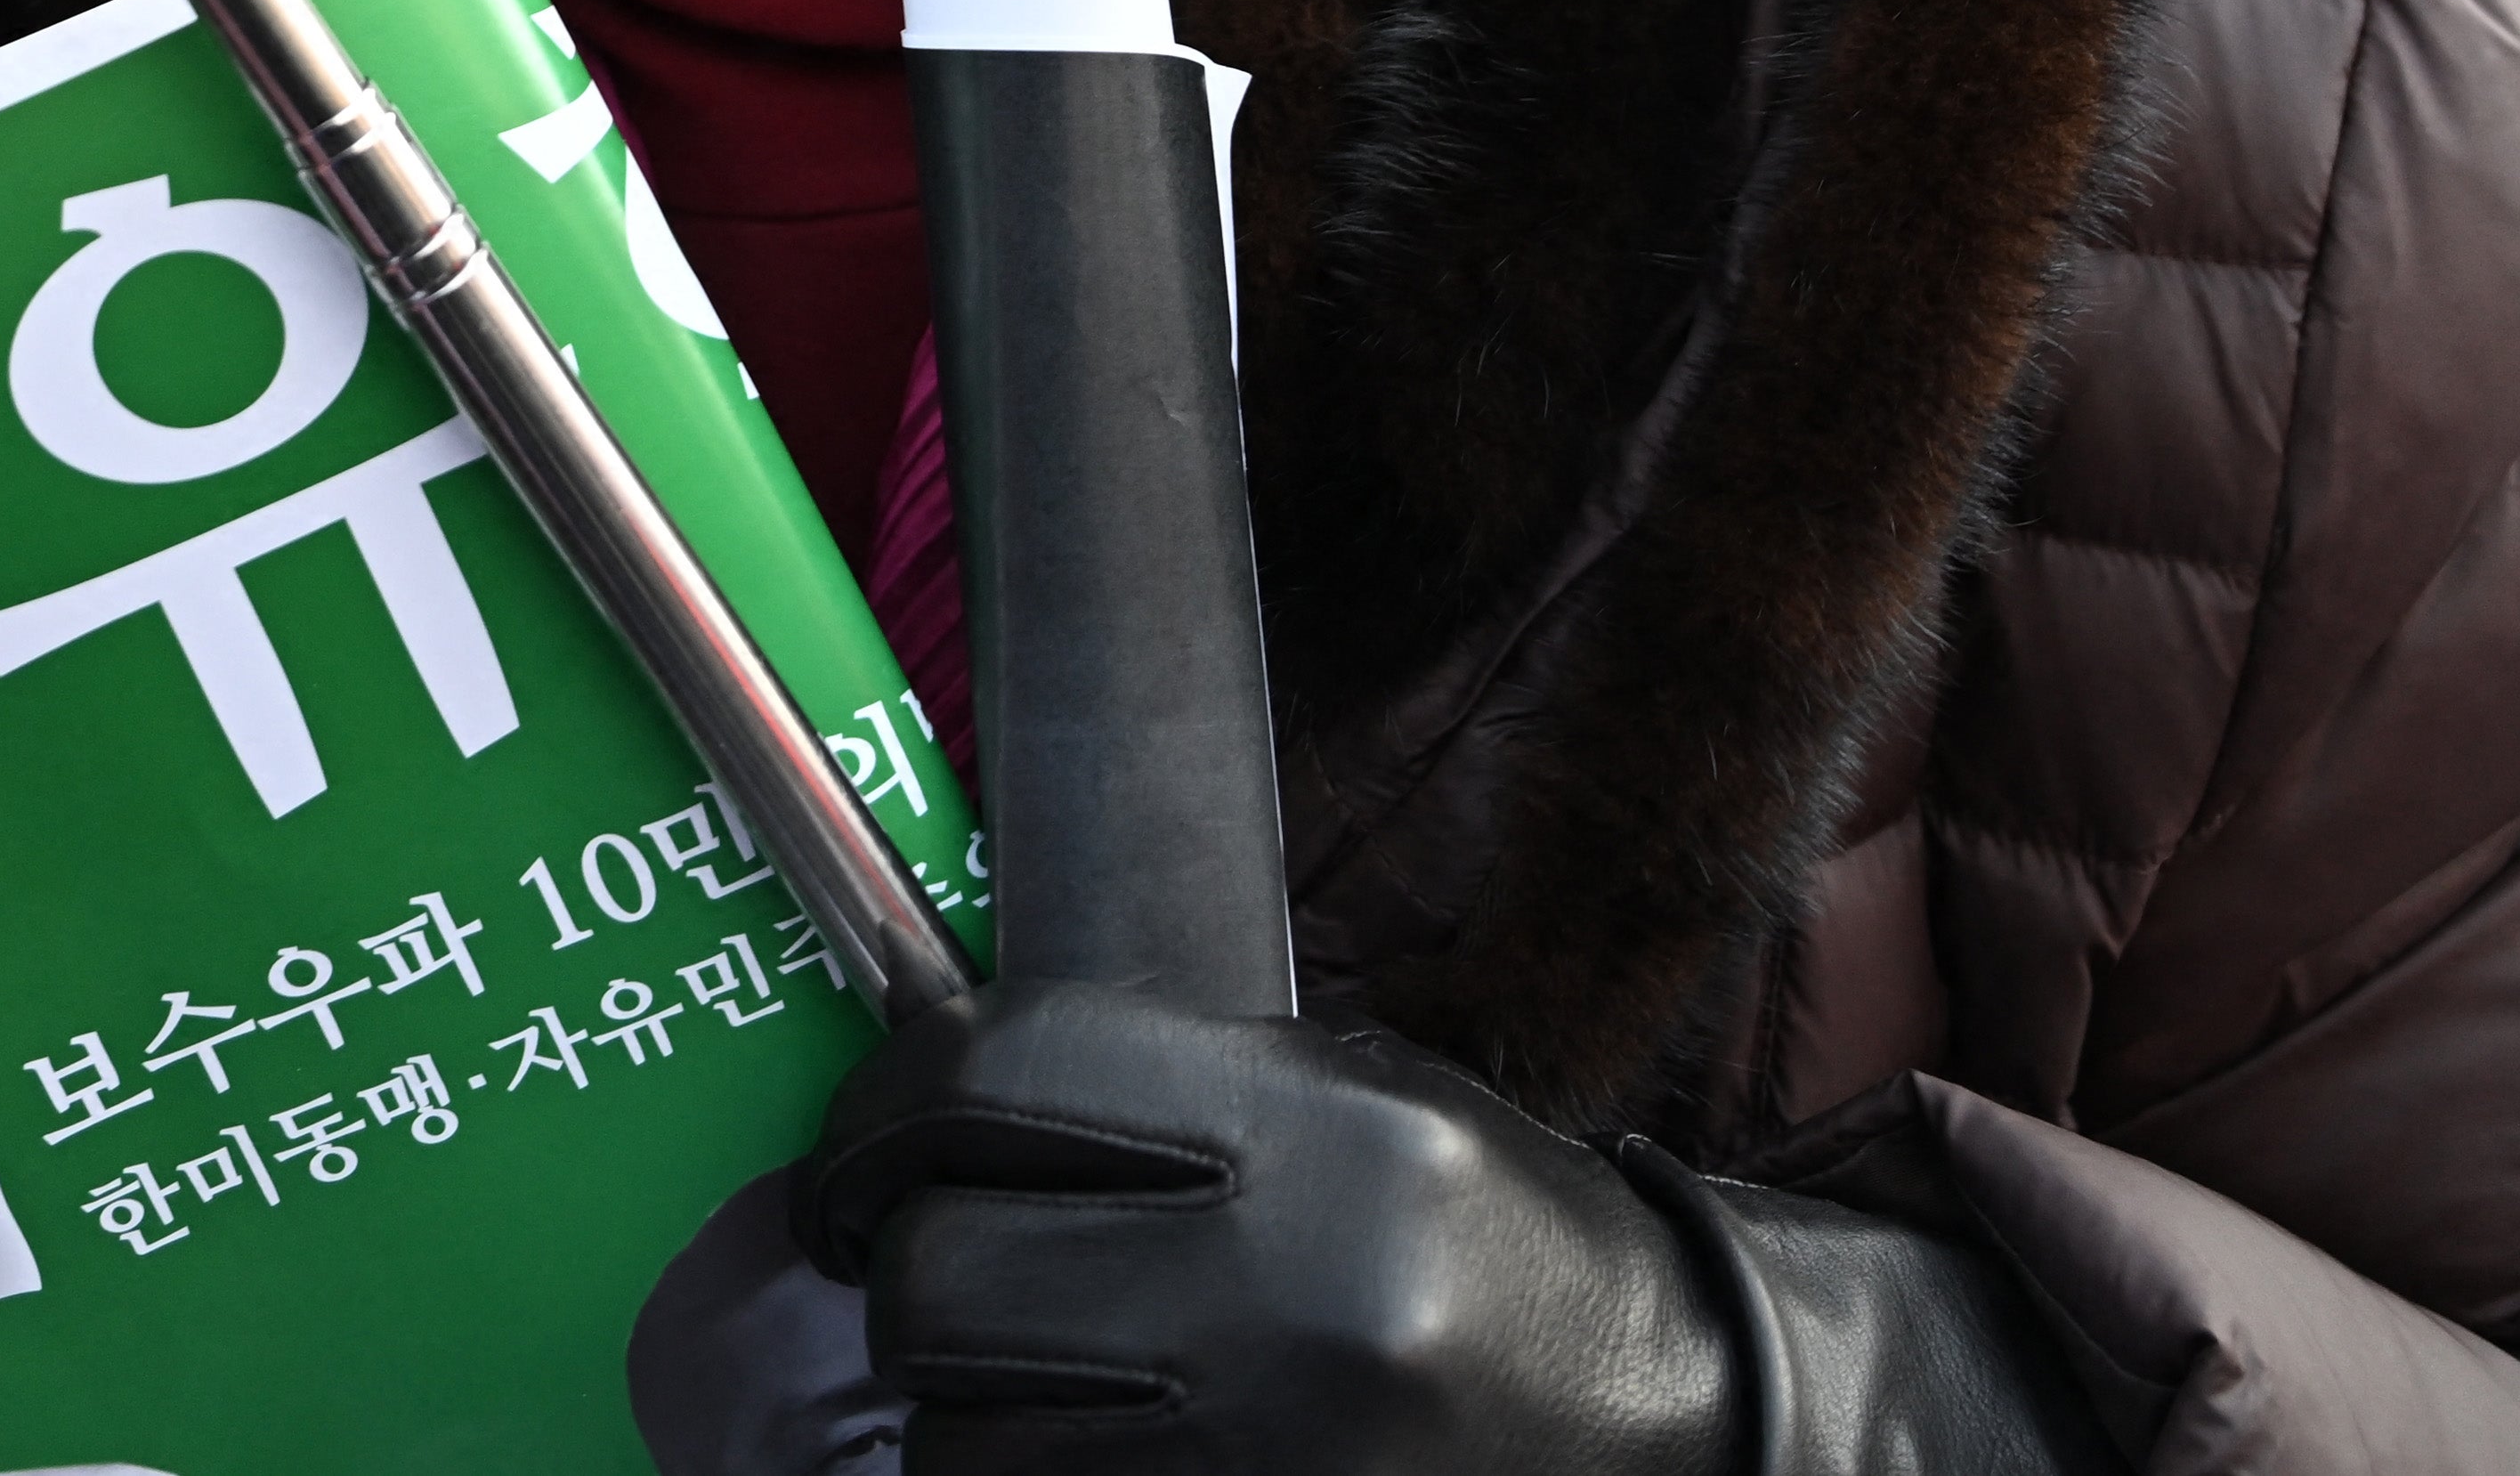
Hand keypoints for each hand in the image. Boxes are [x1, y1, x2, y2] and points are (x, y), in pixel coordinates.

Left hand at [800, 988, 1728, 1472]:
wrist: (1667, 1421)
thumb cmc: (1490, 1243)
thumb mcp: (1359, 1100)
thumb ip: (1163, 1088)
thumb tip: (936, 1093)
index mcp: (1316, 1137)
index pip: (999, 1080)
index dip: (878, 1109)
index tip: (852, 1147)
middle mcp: (1293, 1299)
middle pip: (949, 1283)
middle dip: (903, 1276)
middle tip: (913, 1267)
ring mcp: (1275, 1452)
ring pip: (964, 1442)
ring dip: (953, 1410)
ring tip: (1006, 1375)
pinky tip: (1063, 1441)